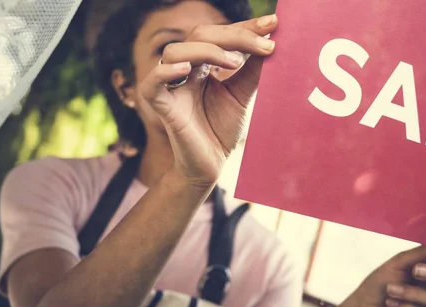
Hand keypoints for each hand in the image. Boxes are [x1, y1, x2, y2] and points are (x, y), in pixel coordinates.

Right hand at [139, 14, 277, 187]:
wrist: (212, 165)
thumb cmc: (222, 129)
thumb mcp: (243, 95)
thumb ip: (253, 70)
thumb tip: (271, 40)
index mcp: (203, 64)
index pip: (221, 35)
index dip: (245, 27)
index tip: (273, 23)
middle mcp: (185, 70)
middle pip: (199, 35)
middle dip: (233, 35)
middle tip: (264, 44)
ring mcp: (171, 87)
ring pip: (175, 52)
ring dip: (206, 50)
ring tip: (234, 62)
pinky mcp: (161, 106)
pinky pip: (152, 83)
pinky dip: (165, 72)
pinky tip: (187, 70)